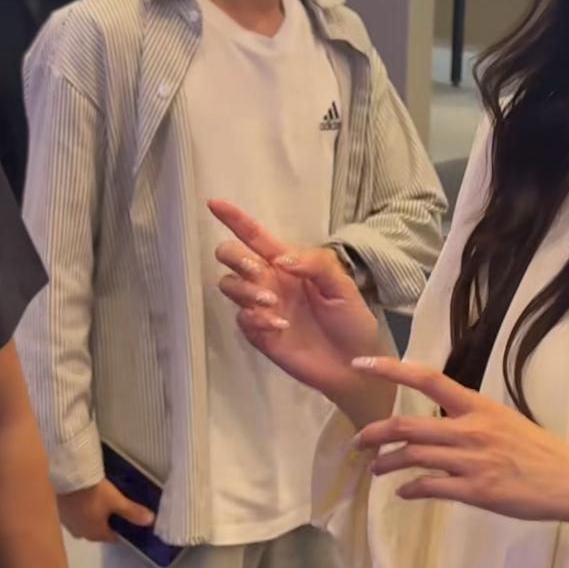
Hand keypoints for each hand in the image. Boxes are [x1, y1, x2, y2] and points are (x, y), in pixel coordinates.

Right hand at [58, 477, 153, 542]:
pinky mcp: (59, 511)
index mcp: (95, 533)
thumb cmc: (93, 492)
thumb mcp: (116, 501)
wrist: (66, 478)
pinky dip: (78, 511)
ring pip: (83, 525)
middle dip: (103, 526)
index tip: (125, 524)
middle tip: (112, 512)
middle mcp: (80, 532)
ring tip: (96, 506)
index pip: (110, 538)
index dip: (119, 532)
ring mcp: (68, 523)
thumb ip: (132, 512)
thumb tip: (151, 521)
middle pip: (96, 533)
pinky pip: (73, 516)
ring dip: (89, 519)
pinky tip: (81, 501)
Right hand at [210, 200, 381, 398]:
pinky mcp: (259, 334)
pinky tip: (279, 326)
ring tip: (272, 303)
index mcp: (288, 263)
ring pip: (229, 285)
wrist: (354, 364)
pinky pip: (241, 318)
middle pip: (231, 257)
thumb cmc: (351, 319)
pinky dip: (254, 318)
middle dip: (235, 257)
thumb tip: (280, 259)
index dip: (234, 218)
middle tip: (257, 270)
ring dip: (244, 289)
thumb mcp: (341, 284)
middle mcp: (269, 281)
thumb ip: (314, 264)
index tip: (213, 203)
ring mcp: (262, 308)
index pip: (255, 236)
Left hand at [349, 357, 568, 534]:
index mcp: (478, 406)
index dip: (391, 369)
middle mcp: (471, 429)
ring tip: (375, 469)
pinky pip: (430, 487)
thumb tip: (439, 424)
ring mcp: (473, 461)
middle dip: (374, 433)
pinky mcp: (476, 490)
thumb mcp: (504, 420)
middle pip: (407, 425)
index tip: (362, 363)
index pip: (428, 378)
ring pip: (413, 456)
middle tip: (357, 442)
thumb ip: (469, 419)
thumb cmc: (537, 450)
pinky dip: (410, 490)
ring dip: (386, 464)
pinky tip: (403, 493)